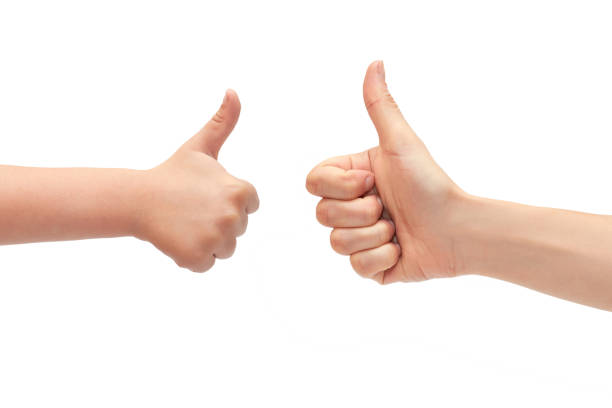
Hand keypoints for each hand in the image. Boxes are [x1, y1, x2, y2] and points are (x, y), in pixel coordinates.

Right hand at [136, 90, 258, 271]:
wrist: (138, 198)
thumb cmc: (172, 173)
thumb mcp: (201, 146)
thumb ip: (223, 122)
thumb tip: (233, 91)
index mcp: (241, 191)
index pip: (249, 206)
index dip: (228, 201)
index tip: (205, 194)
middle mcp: (234, 217)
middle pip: (237, 230)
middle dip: (217, 223)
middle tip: (192, 209)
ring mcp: (216, 239)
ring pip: (224, 249)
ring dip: (206, 241)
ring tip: (185, 223)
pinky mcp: (198, 257)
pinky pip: (206, 264)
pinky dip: (192, 257)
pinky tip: (177, 238)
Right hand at [306, 61, 463, 283]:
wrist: (458, 229)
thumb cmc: (430, 183)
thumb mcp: (400, 143)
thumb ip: (381, 106)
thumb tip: (375, 63)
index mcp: (351, 179)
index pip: (314, 183)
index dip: (340, 185)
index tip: (372, 180)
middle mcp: (351, 208)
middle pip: (322, 215)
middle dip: (361, 212)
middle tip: (388, 207)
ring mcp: (360, 238)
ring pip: (337, 244)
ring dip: (375, 235)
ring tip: (398, 229)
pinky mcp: (371, 266)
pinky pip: (357, 268)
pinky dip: (383, 258)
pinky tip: (401, 248)